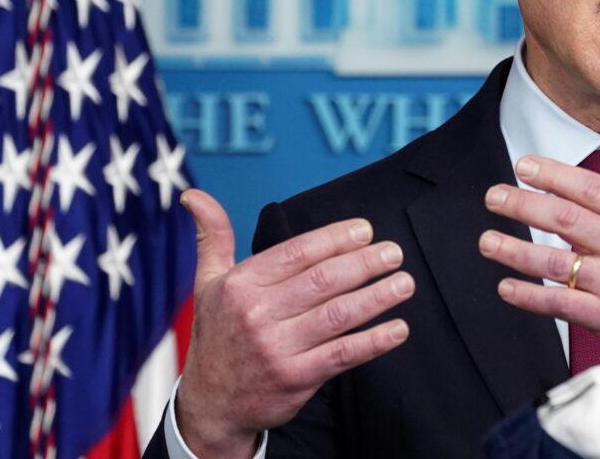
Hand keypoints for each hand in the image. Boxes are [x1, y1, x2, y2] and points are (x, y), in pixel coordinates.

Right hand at [176, 189, 414, 457]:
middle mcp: (257, 314)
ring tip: (404, 283)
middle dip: (365, 263)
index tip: (365, 230)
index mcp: (240, 285)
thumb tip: (195, 195)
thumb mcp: (207, 283)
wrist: (210, 405)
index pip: (297, 252)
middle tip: (393, 253)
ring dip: (377, 297)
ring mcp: (277, 348)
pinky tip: (398, 329)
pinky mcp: (296, 379)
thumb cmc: (218, 335)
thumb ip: (212, 237)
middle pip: (323, 280)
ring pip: (337, 315)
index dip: (335, 238)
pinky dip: (374, 341)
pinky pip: (343, 354)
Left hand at [479, 119, 599, 370]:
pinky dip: (530, 297)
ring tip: (487, 240)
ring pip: (556, 264)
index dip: (553, 175)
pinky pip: (560, 305)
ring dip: (516, 251)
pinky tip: (506, 287)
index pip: (591, 188)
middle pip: (565, 220)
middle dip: (523, 205)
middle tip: (493, 196)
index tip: (524, 166)